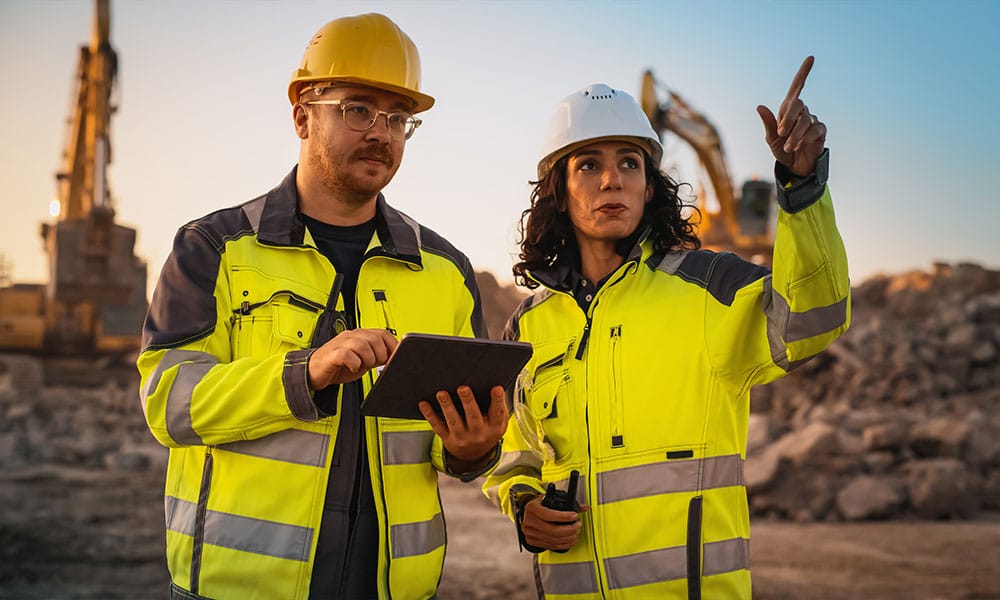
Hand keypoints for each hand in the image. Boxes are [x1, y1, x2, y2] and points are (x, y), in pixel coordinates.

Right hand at [307, 328, 397, 389]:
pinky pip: (347, 354)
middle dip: (380, 355)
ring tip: (362, 366)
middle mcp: (351, 336)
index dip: (393, 346)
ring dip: (367, 359)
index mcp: (360, 335)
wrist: (313, 372)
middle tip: (373, 365)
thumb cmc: (337, 365)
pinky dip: (354, 363)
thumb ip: (376, 356)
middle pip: (375, 339)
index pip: (383, 334)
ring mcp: (340, 343)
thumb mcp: (362, 360)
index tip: (395, 358)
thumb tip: (393, 358)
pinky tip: (352, 368)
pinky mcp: (331, 354)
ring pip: (363, 345)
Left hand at [419, 385, 507, 467]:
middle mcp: (478, 433)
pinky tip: (424, 404)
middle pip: (473, 418)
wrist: (474, 455)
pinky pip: (437, 426)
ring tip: (442, 394)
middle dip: (468, 402)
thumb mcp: (498, 421)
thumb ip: (498, 405)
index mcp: (494, 427)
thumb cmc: (487, 429)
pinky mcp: (447, 438)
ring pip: (454, 421)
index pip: (498, 413)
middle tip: (463, 388)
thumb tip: (494, 384)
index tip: (497, 388)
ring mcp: (462, 437)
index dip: (498, 400)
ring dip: (447, 406)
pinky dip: (430, 415)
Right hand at [520, 495, 589, 551]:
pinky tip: (570, 540)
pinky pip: (551, 546)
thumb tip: (585, 507)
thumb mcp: (548, 499)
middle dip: (570, 529)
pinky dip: (564, 544)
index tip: (575, 516)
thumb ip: (567, 502)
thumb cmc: (538, 506)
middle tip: (578, 525)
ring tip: (576, 532)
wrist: (526, 514)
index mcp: (532, 508)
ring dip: (569, 538)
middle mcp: (530, 521)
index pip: (549, 515)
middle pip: (553, 530)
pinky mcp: (533, 541)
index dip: (564, 517)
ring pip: (553, 540)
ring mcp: (531, 533)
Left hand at [757, 56, 826, 176]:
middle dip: (787, 119)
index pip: (797, 87)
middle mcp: (802, 112)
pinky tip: (800, 146)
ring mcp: (813, 120)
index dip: (803, 72)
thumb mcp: (771, 139)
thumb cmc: (781, 150)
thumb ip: (768, 123)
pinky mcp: (821, 131)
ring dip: (794, 136)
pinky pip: (814, 130)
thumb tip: (759, 106)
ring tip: (788, 147)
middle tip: (780, 133)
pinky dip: (805, 139)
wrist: (794, 167)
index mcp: (788, 110)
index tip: (811, 58)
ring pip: (804, 121)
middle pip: (796, 104)